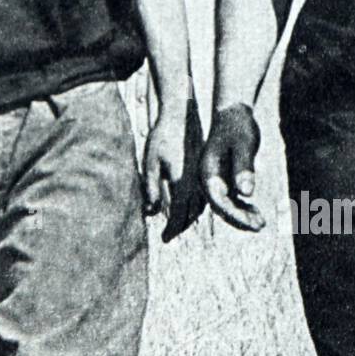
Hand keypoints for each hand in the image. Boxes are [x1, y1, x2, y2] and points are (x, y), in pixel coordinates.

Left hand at [143, 96, 205, 240]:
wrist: (180, 116)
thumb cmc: (161, 139)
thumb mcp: (150, 164)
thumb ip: (151, 189)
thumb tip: (151, 211)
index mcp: (182, 182)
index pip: (178, 214)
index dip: (172, 229)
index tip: (165, 239)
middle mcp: (196, 182)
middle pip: (191, 213)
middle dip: (180, 226)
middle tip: (170, 235)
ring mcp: (202, 175)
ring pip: (199, 205)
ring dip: (189, 217)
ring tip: (179, 225)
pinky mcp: (204, 169)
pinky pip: (203, 194)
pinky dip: (197, 205)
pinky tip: (190, 207)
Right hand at [200, 102, 264, 231]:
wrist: (233, 114)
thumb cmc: (238, 127)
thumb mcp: (244, 145)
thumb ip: (243, 168)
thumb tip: (246, 193)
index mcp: (207, 171)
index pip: (218, 200)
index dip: (234, 214)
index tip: (251, 223)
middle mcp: (208, 179)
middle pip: (221, 207)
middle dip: (239, 220)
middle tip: (260, 226)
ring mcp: (215, 181)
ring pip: (226, 205)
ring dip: (242, 216)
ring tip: (261, 223)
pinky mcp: (224, 180)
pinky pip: (232, 199)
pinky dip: (244, 208)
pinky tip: (257, 213)